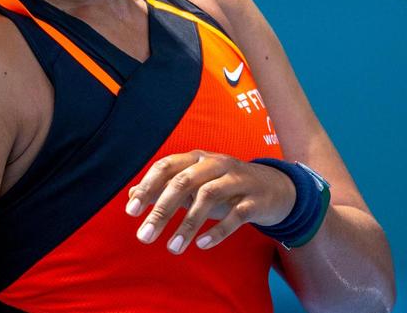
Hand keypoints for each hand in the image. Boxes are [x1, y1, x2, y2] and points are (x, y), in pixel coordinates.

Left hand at [124, 150, 295, 253]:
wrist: (275, 189)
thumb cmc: (225, 187)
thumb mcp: (194, 185)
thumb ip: (164, 188)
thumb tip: (131, 195)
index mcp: (196, 158)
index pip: (165, 167)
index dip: (147, 187)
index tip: (131, 212)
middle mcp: (215, 164)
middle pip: (183, 182)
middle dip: (161, 210)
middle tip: (144, 237)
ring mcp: (237, 180)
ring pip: (208, 196)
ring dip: (188, 224)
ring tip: (172, 248)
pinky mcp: (255, 200)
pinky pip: (236, 214)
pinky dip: (218, 230)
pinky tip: (202, 244)